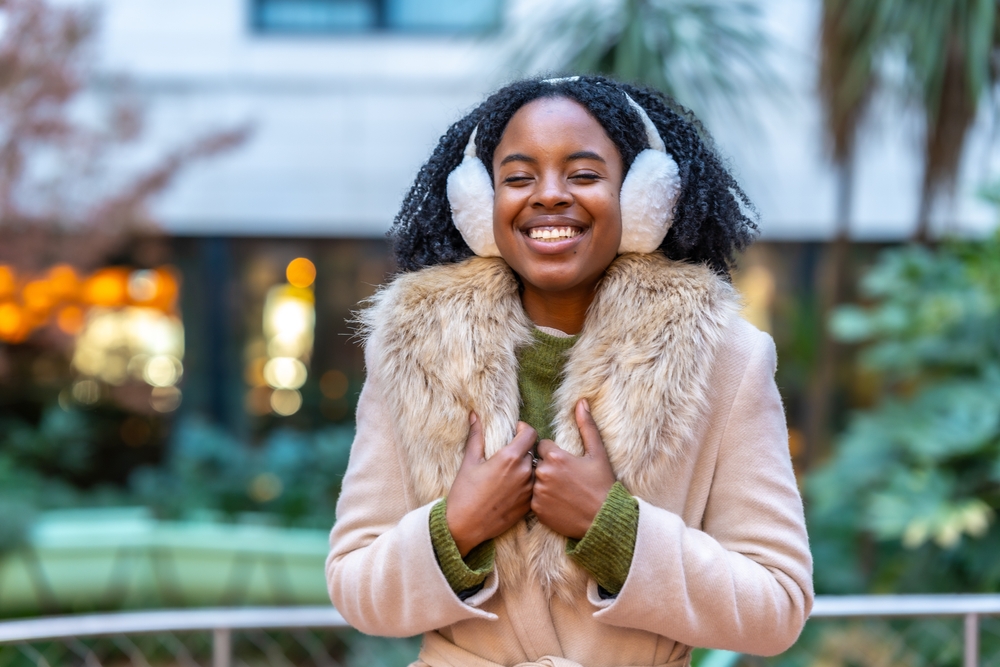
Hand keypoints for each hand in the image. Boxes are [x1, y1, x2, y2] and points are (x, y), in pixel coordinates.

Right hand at [446, 414, 536, 556]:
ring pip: (536, 470)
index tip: (516, 431)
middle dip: (524, 449)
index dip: (524, 429)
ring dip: (527, 467)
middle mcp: (524, 472)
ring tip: (511, 472)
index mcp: (510, 458)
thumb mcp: (469, 461)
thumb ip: (476, 436)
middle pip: (533, 451)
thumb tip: (474, 415)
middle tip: (510, 453)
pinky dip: (527, 484)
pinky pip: (534, 488)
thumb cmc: (464, 493)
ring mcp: (529, 490)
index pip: (531, 434)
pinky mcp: (529, 505)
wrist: (465, 526)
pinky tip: (512, 489)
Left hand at [532, 399, 615, 538]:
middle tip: (566, 479)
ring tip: (563, 492)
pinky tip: (559, 502)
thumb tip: (581, 402)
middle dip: (548, 467)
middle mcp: (543, 473)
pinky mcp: (537, 510)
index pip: (543, 446)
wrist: (604, 519)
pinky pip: (534, 499)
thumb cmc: (603, 484)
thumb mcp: (598, 453)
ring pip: (534, 481)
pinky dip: (543, 500)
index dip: (555, 453)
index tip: (567, 463)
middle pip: (537, 463)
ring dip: (544, 483)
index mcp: (555, 457)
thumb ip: (586, 426)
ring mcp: (538, 493)